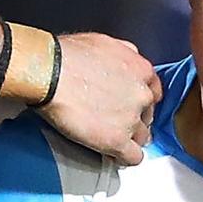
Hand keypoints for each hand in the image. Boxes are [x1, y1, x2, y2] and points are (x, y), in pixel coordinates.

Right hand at [35, 33, 162, 164]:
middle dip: (135, 119)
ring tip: (112, 139)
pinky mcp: (116, 140)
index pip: (153, 92)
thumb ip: (126, 53)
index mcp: (142, 71)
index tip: (131, 106)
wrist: (49, 73)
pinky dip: (125, 158)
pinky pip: (133, 157)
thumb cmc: (70, 54)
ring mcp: (131, 119)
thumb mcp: (107, 43)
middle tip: (117, 121)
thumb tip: (128, 60)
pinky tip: (115, 156)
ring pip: (142, 137)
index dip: (140, 101)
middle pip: (147, 115)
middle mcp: (142, 95)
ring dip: (130, 139)